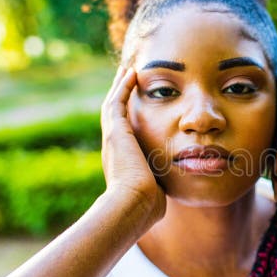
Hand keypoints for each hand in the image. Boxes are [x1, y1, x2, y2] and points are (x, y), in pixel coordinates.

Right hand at [100, 65, 165, 224]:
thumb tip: (163, 192)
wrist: (133, 205)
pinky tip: (132, 73)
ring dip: (121, 86)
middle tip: (127, 78)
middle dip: (122, 96)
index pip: (125, 133)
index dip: (130, 117)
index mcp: (123, 160)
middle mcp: (114, 147)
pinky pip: (117, 102)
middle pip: (116, 114)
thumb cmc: (146, 206)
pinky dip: (123, 87)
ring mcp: (112, 138)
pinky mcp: (115, 131)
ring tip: (128, 70)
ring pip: (114, 104)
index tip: (138, 106)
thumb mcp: (153, 192)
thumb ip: (157, 186)